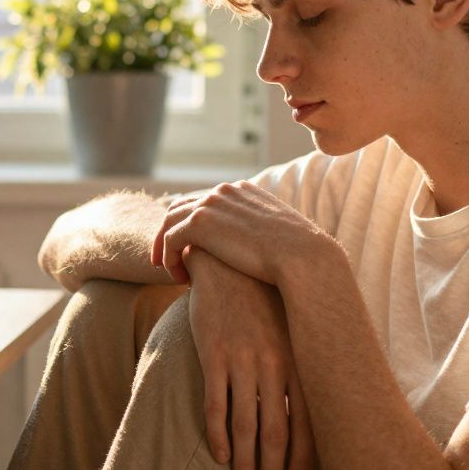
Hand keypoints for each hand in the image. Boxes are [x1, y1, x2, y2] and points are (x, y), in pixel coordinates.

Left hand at [152, 180, 328, 284]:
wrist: (303, 258)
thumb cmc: (300, 257)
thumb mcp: (283, 238)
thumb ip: (265, 235)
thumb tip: (263, 248)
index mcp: (243, 191)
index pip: (205, 201)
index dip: (192, 224)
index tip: (189, 247)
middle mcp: (224, 192)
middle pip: (182, 206)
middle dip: (170, 231)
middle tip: (166, 258)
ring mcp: (211, 204)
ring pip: (170, 222)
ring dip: (165, 246)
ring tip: (168, 271)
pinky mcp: (200, 222)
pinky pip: (170, 239)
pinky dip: (168, 258)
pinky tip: (179, 278)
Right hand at [185, 247, 313, 469]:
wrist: (229, 263)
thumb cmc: (263, 301)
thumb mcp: (290, 330)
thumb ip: (299, 366)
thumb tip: (313, 408)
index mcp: (298, 360)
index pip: (307, 420)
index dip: (302, 458)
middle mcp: (275, 364)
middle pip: (276, 431)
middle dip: (273, 469)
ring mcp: (243, 359)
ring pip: (246, 424)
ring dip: (247, 462)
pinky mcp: (214, 354)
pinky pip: (216, 404)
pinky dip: (218, 435)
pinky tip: (221, 456)